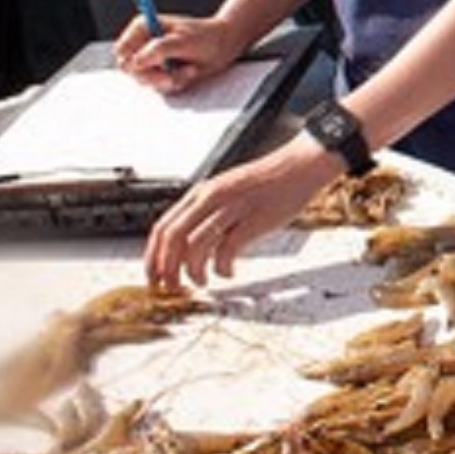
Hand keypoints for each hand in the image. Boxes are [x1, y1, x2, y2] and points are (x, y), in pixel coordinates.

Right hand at [113, 14, 241, 93]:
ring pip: (145, 81)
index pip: (123, 51)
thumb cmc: (205, 37)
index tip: (156, 63)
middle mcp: (142, 44)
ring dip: (169, 79)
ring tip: (189, 69)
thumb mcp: (184, 40)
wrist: (224, 46)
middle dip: (154, 75)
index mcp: (142, 28)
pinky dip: (176, 83)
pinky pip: (159, 87)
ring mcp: (151, 60)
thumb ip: (158, 49)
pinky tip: (188, 73)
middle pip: (130, 70)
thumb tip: (136, 62)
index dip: (135, 61)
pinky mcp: (160, 73)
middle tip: (172, 75)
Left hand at [144, 136, 340, 288]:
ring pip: (196, 246)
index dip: (153, 256)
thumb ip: (209, 213)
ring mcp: (232, 209)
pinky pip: (226, 250)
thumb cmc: (269, 182)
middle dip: (166, 268)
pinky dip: (222, 268)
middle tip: (171, 286)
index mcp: (202, 192)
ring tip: (202, 282)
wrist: (301, 166)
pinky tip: (228, 273)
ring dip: (193, 272)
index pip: (163, 227)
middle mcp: (212, 198)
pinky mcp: (253, 220)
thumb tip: (191, 244)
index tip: (154, 275)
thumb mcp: (229, 192)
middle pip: (173, 238)